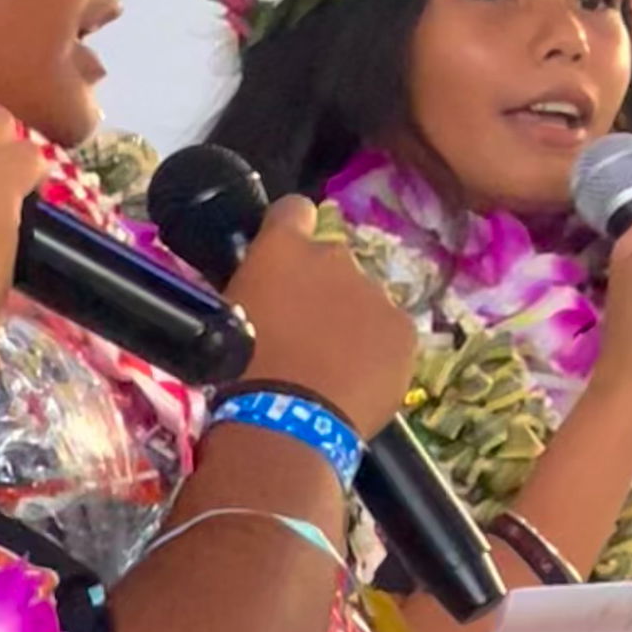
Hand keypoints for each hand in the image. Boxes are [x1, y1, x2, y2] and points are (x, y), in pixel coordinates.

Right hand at [227, 196, 417, 438]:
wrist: (283, 421)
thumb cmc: (237, 371)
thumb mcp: (228, 317)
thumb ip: (257, 288)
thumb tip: (271, 293)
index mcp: (281, 247)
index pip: (294, 210)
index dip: (291, 231)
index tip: (286, 261)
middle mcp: (334, 256)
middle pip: (334, 263)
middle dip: (324, 289)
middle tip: (305, 334)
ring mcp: (374, 291)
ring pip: (366, 301)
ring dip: (352, 322)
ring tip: (332, 366)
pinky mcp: (403, 329)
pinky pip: (390, 334)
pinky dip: (378, 353)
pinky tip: (356, 382)